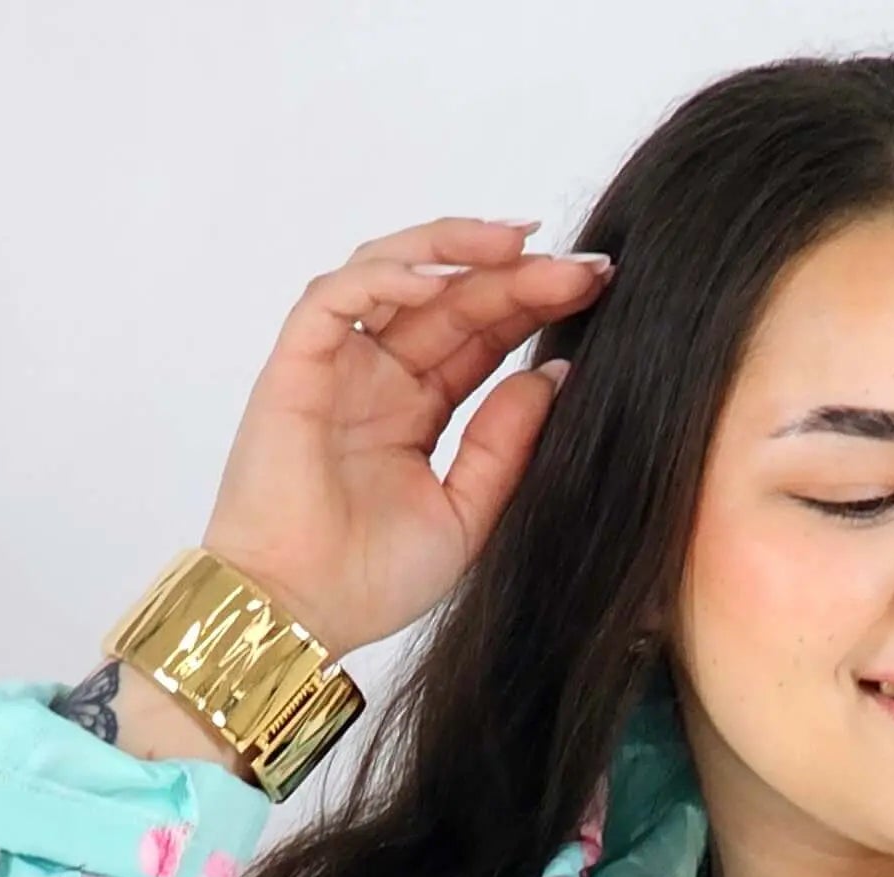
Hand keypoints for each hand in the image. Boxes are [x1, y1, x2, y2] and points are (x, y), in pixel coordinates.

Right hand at [197, 216, 612, 655]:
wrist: (301, 616)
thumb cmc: (370, 580)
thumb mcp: (466, 514)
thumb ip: (506, 446)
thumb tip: (555, 375)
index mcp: (419, 408)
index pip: (483, 336)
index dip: (536, 306)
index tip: (596, 289)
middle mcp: (380, 375)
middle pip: (453, 299)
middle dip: (517, 274)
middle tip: (583, 266)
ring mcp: (338, 365)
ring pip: (393, 272)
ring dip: (454, 250)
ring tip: (520, 245)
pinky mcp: (296, 364)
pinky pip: (336, 297)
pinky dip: (384, 277)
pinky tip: (438, 279)